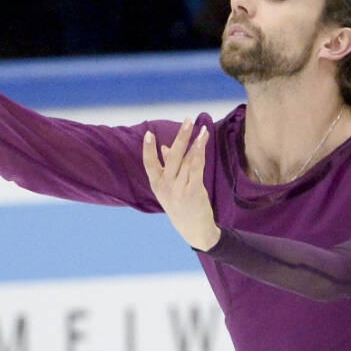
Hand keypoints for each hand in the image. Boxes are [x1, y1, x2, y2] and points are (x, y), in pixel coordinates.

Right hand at [142, 121, 221, 249]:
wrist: (194, 230)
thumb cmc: (181, 206)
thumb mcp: (169, 188)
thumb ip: (167, 168)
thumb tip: (164, 147)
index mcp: (157, 184)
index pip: (149, 164)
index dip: (148, 149)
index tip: (148, 134)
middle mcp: (166, 186)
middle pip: (172, 157)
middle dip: (181, 136)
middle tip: (188, 119)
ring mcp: (179, 190)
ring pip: (187, 161)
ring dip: (195, 142)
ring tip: (202, 128)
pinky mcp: (193, 192)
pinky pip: (196, 168)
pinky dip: (199, 154)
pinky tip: (202, 142)